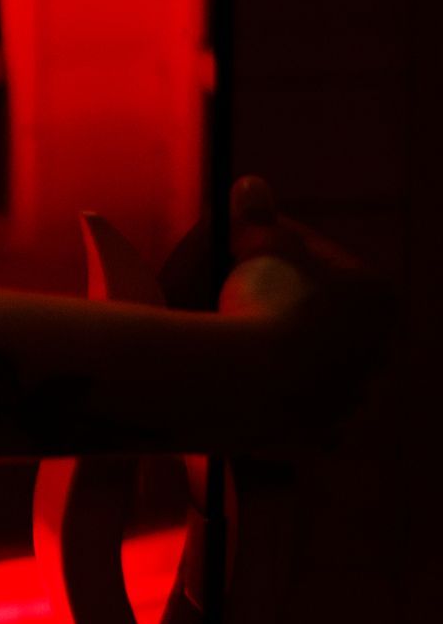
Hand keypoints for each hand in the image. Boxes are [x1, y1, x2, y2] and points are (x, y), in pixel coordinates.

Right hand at [214, 173, 400, 447]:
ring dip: (288, 352)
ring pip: (320, 366)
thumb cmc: (266, 303)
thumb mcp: (258, 247)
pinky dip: (284, 401)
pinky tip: (256, 387)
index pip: (322, 259)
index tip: (242, 245)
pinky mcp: (330, 437)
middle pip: (326, 316)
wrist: (251, 383)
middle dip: (289, 302)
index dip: (275, 247)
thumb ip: (258, 217)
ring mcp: (360, 398)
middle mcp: (383, 349)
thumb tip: (251, 186)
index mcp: (379, 296)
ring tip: (241, 337)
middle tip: (241, 290)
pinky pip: (306, 414)